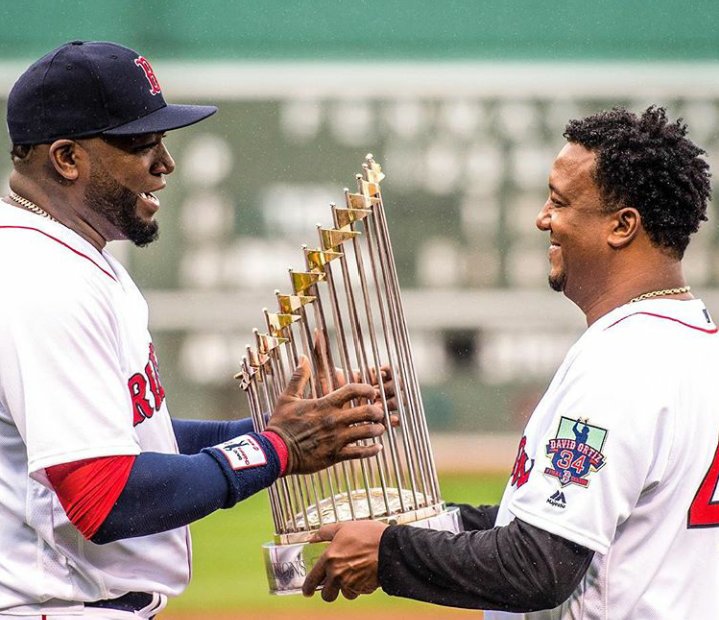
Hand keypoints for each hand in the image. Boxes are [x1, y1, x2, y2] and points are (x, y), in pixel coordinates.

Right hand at [265, 356, 384, 474]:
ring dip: (377, 429)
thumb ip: (298, 377)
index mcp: (324, 404)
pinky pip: (360, 453)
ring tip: (380, 428)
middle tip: (379, 411)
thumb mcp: (287, 398)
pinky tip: (378, 447)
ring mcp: (336, 439)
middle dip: (377, 410)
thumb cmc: (281, 424)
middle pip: (365, 411)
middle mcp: (334, 420)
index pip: (352, 390)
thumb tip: (302, 358)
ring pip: (366, 432)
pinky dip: (372, 450)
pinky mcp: (335, 456)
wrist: (276, 452)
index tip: (372, 391)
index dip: (366, 388)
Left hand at [302, 520, 387, 600]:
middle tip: (332, 585)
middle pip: (326, 594)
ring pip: (344, 594)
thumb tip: (313, 537)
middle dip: (328, 591)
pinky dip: (359, 586)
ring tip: (353, 575)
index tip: (307, 590)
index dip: (308, 587)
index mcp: (330, 559)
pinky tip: (364, 574)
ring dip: (346, 588)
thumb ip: (326, 532)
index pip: (312, 579)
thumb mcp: (344, 527)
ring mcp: (351, 583)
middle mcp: (338, 574)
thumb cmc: (369, 535)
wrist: (390, 546)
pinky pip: (358, 592)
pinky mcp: (364, 588)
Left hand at [313, 330, 397, 417]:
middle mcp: (373, 391)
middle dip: (391, 387)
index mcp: (365, 378)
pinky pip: (390, 421)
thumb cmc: (322, 394)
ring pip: (394, 402)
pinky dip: (393, 420)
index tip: (383, 371)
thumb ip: (321, 354)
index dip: (387, 370)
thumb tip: (317, 331)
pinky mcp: (375, 423)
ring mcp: (375, 407)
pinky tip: (392, 420)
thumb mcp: (322, 374)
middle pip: (393, 386)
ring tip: (384, 405)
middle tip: (384, 390)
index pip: (384, 371)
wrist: (318, 419)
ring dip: (393, 402)